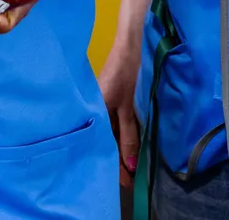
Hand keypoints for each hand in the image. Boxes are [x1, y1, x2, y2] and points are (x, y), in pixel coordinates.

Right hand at [98, 38, 142, 182]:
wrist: (132, 45)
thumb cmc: (124, 74)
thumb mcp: (126, 108)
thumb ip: (128, 136)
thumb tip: (130, 166)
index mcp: (94, 114)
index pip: (103, 146)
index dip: (114, 165)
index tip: (125, 183)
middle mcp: (98, 112)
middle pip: (108, 142)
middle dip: (118, 162)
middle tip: (130, 181)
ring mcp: (107, 107)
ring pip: (114, 135)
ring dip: (122, 151)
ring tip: (133, 170)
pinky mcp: (116, 102)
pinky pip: (119, 125)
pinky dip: (125, 136)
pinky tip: (132, 147)